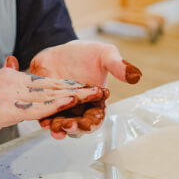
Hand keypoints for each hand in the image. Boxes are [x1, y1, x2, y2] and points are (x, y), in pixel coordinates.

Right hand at [0, 58, 106, 147]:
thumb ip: (5, 81)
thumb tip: (14, 62)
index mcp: (8, 75)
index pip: (43, 79)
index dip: (67, 83)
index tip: (87, 86)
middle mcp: (10, 79)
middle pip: (50, 84)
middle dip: (76, 88)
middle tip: (99, 90)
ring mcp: (7, 93)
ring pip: (47, 95)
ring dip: (73, 96)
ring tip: (93, 96)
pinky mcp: (5, 109)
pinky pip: (35, 108)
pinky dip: (55, 106)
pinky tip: (70, 104)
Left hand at [25, 42, 142, 138]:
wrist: (61, 50)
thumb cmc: (87, 53)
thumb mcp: (105, 54)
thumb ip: (119, 65)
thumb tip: (137, 75)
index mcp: (95, 102)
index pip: (95, 119)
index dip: (92, 124)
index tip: (88, 123)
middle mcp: (78, 109)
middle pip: (77, 126)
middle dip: (73, 128)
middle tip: (68, 125)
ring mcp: (61, 108)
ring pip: (60, 124)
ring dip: (57, 128)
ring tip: (53, 127)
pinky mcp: (45, 104)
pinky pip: (44, 115)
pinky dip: (42, 119)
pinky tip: (41, 120)